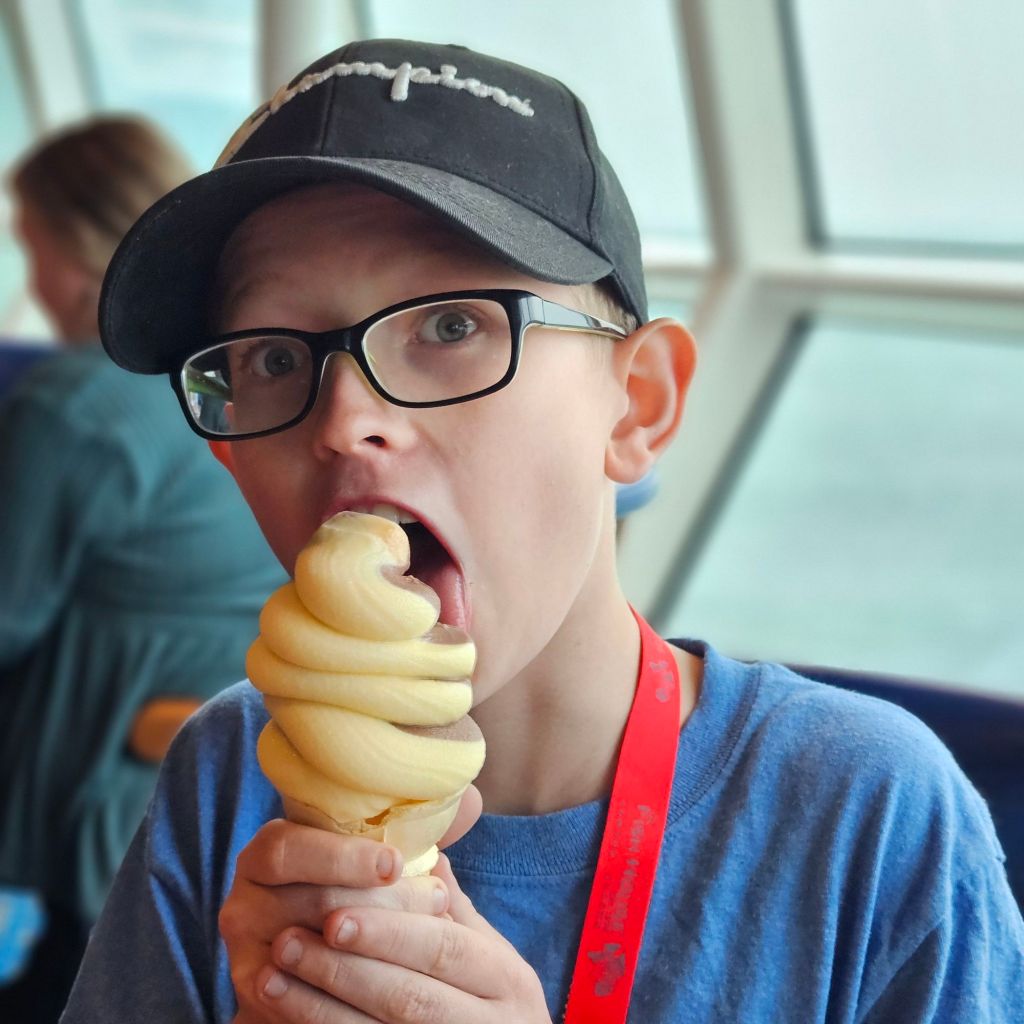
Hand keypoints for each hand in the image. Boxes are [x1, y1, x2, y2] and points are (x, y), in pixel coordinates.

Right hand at [223, 818, 450, 1022]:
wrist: (312, 962)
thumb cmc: (353, 892)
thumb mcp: (371, 858)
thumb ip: (409, 831)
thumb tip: (469, 801)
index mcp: (267, 853)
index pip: (290, 849)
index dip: (343, 856)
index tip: (395, 864)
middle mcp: (244, 900)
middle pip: (309, 901)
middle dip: (380, 903)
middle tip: (434, 902)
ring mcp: (246, 952)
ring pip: (311, 950)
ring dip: (376, 946)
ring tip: (429, 938)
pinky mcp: (255, 995)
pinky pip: (300, 996)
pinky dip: (347, 989)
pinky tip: (394, 976)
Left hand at [253, 853, 551, 1022]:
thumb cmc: (491, 996)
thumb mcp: (486, 949)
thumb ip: (452, 905)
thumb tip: (423, 847)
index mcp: (505, 977)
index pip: (443, 947)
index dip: (388, 932)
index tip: (334, 917)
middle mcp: (489, 1022)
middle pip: (409, 997)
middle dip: (343, 969)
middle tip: (286, 941)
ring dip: (318, 1008)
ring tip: (270, 975)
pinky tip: (282, 1014)